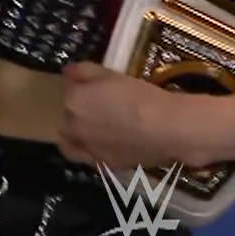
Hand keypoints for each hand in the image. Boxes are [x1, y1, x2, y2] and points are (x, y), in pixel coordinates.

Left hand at [58, 62, 207, 169]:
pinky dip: (86, 152)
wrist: (167, 127)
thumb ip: (83, 71)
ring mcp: (87, 148)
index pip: (68, 90)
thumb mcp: (111, 74)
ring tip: (88, 128)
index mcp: (73, 101)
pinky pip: (87, 159)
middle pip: (68, 115)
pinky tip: (93, 147)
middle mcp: (73, 126)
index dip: (79, 87)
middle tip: (96, 106)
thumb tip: (67, 72)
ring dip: (74, 133)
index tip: (91, 86)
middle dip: (77, 109)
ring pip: (71, 140)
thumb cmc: (140, 96)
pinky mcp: (104, 164)